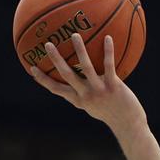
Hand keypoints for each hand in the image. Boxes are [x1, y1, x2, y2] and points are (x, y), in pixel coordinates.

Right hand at [29, 33, 147, 138]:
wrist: (128, 124)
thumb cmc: (111, 113)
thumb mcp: (93, 105)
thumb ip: (84, 93)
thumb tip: (78, 78)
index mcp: (78, 99)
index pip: (56, 89)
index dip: (43, 79)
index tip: (31, 67)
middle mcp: (85, 95)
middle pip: (66, 75)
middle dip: (55, 59)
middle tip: (47, 44)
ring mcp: (98, 90)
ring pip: (86, 67)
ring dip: (79, 50)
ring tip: (74, 35)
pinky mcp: (113, 86)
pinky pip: (109, 65)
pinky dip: (108, 51)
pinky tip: (108, 38)